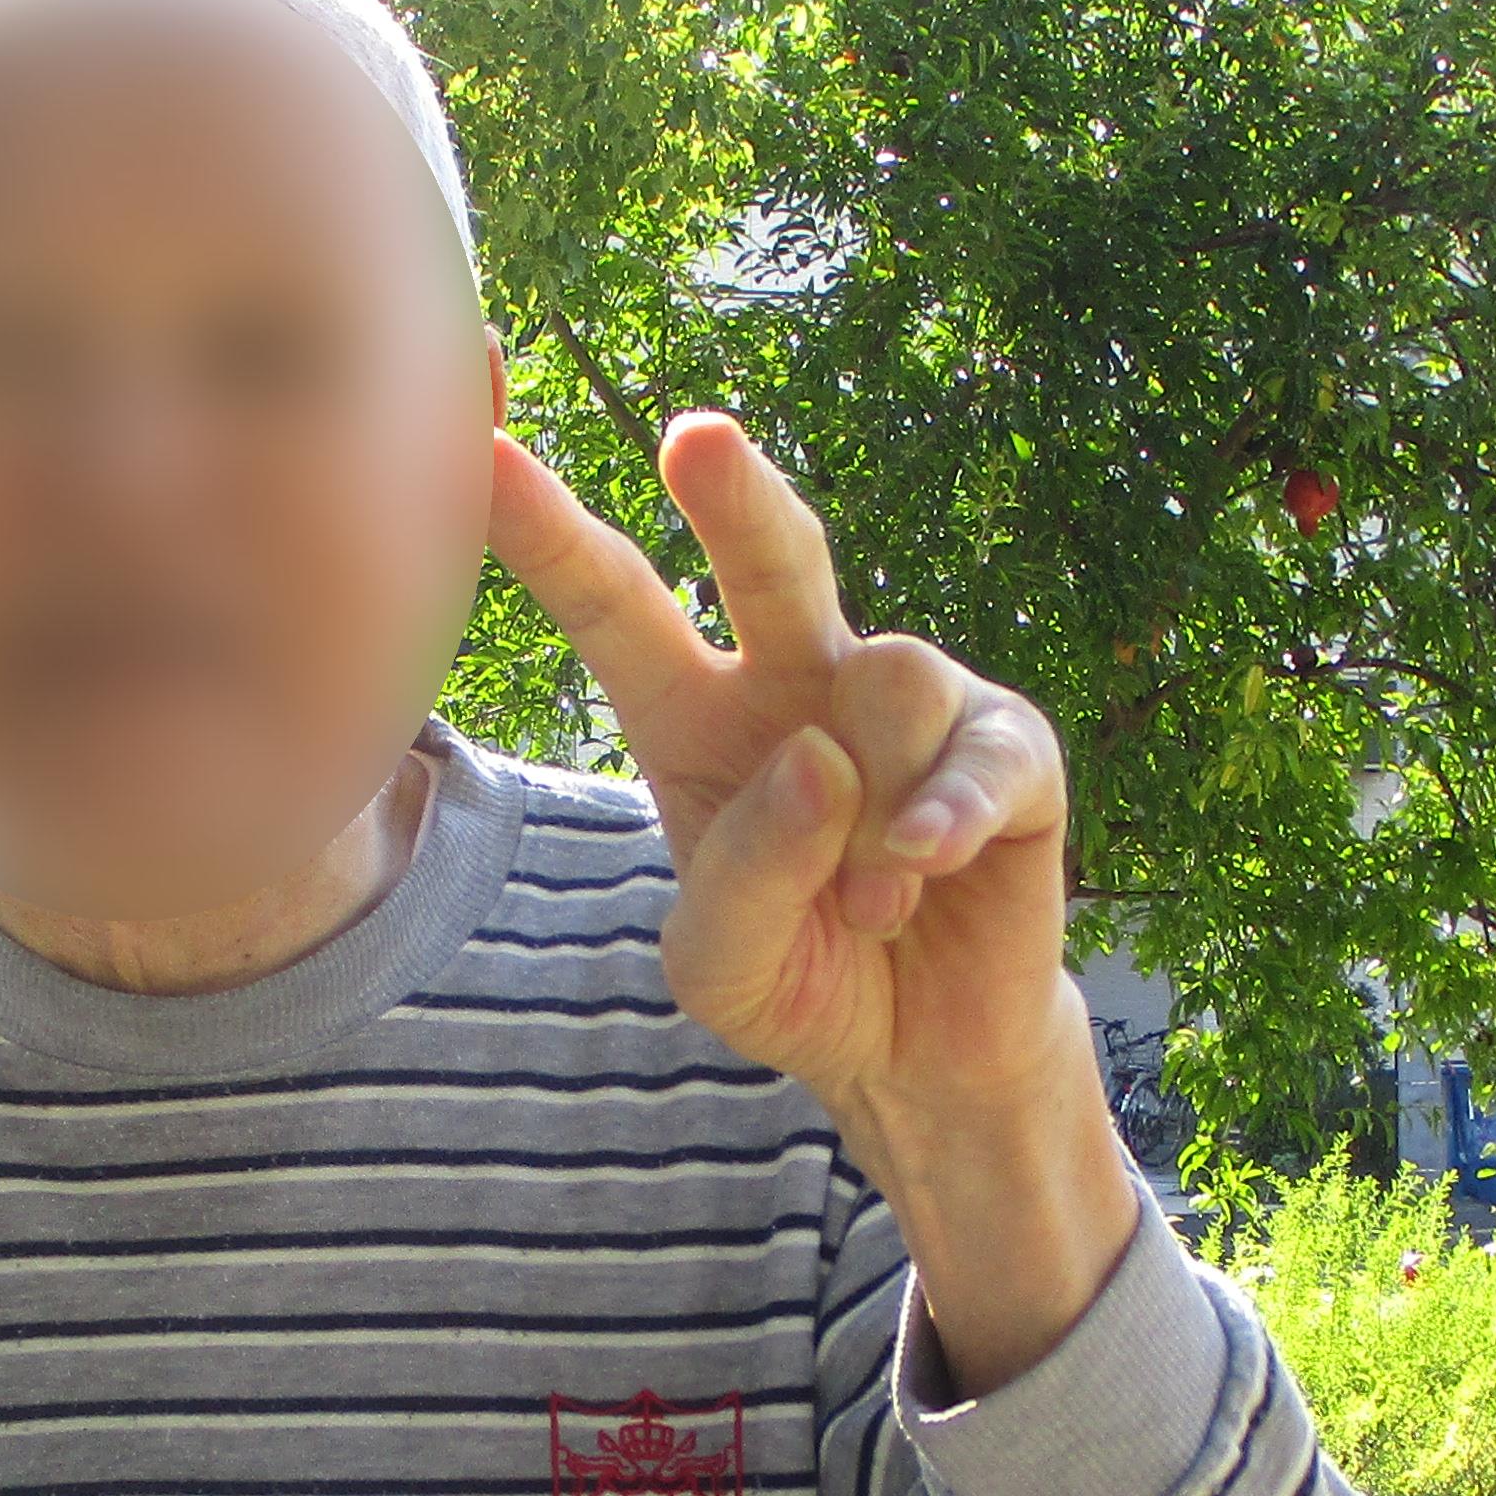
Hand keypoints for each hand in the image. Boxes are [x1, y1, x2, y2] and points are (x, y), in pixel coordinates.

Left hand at [486, 414, 1139, 1388]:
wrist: (923, 1055)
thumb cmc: (805, 982)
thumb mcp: (724, 968)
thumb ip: (740, 878)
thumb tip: (818, 756)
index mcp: (694, 717)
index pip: (619, 611)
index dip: (555, 539)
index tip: (486, 456)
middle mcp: (800, 684)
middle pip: (772, 560)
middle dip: (738, 496)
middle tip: (696, 441)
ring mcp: (910, 706)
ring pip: (890, 676)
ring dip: (870, 807)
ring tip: (870, 901)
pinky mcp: (1010, 748)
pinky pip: (979, 750)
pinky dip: (944, 813)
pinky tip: (921, 866)